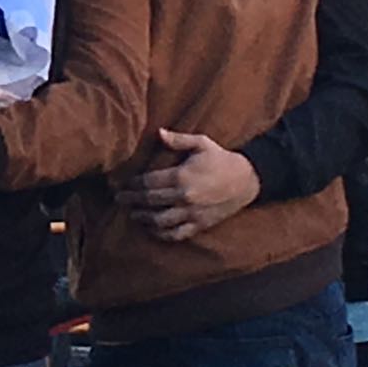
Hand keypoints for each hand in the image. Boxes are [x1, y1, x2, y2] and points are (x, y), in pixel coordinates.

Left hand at [116, 129, 260, 242]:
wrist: (248, 180)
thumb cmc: (222, 159)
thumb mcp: (202, 143)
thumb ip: (178, 139)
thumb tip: (158, 133)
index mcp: (181, 176)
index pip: (148, 182)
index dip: (133, 184)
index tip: (122, 184)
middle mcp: (184, 197)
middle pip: (150, 201)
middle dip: (132, 200)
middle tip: (119, 199)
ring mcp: (192, 213)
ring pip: (160, 220)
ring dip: (143, 218)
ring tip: (132, 214)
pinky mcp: (200, 224)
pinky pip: (177, 233)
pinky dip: (162, 234)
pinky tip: (152, 229)